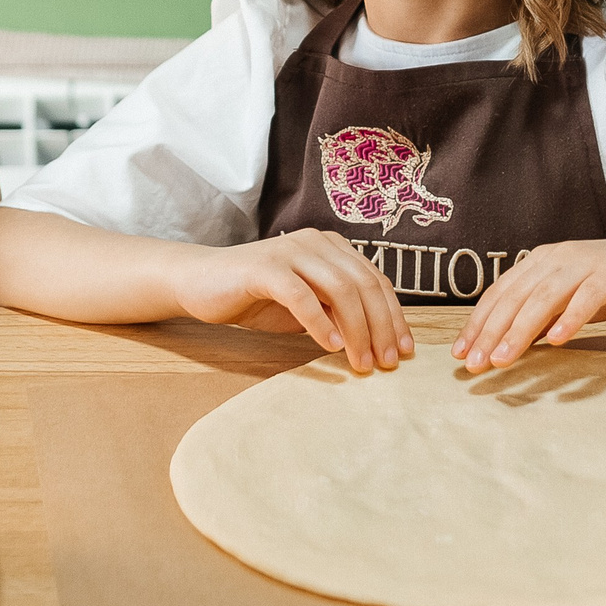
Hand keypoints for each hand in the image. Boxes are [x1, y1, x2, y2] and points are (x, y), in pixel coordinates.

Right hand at [171, 229, 411, 374]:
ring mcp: (290, 251)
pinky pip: (301, 296)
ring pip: (340, 289)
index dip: (394, 316)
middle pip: (364, 284)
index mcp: (331, 247)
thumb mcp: (307, 306)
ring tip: (361, 362)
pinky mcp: (265, 268)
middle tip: (386, 363)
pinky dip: (320, 323)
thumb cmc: (257, 297)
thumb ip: (338, 313)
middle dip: (381, 327)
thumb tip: (378, 340)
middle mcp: (315, 242)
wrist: (201, 283)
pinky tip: (330, 347)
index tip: (403, 351)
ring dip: (356, 330)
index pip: (375, 280)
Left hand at [452, 232, 605, 369]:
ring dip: (521, 330)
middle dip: (491, 332)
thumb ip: (542, 315)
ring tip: (504, 358)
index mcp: (541, 261)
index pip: (501, 293)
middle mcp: (558, 257)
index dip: (478, 323)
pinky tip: (557, 341)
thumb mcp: (571, 300)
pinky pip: (588, 296)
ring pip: (545, 297)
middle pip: (516, 296)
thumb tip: (507, 343)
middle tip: (474, 364)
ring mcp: (587, 262)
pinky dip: (570, 318)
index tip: (460, 354)